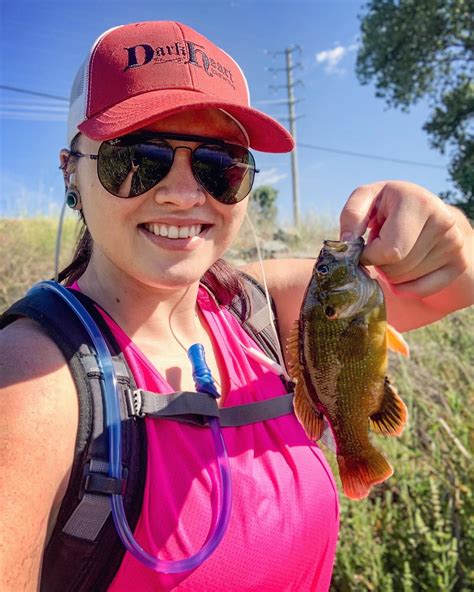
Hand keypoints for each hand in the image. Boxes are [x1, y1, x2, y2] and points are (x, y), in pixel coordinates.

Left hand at [339, 181, 471, 297]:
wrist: (424, 207)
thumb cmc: (389, 204)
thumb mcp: (367, 198)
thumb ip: (352, 216)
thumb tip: (347, 242)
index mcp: (418, 203)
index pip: (390, 251)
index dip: (369, 255)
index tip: (366, 246)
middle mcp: (443, 221)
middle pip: (398, 268)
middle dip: (379, 264)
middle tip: (381, 248)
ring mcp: (454, 243)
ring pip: (406, 280)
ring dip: (390, 273)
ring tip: (394, 251)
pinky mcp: (458, 262)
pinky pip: (422, 290)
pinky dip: (405, 286)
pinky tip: (402, 269)